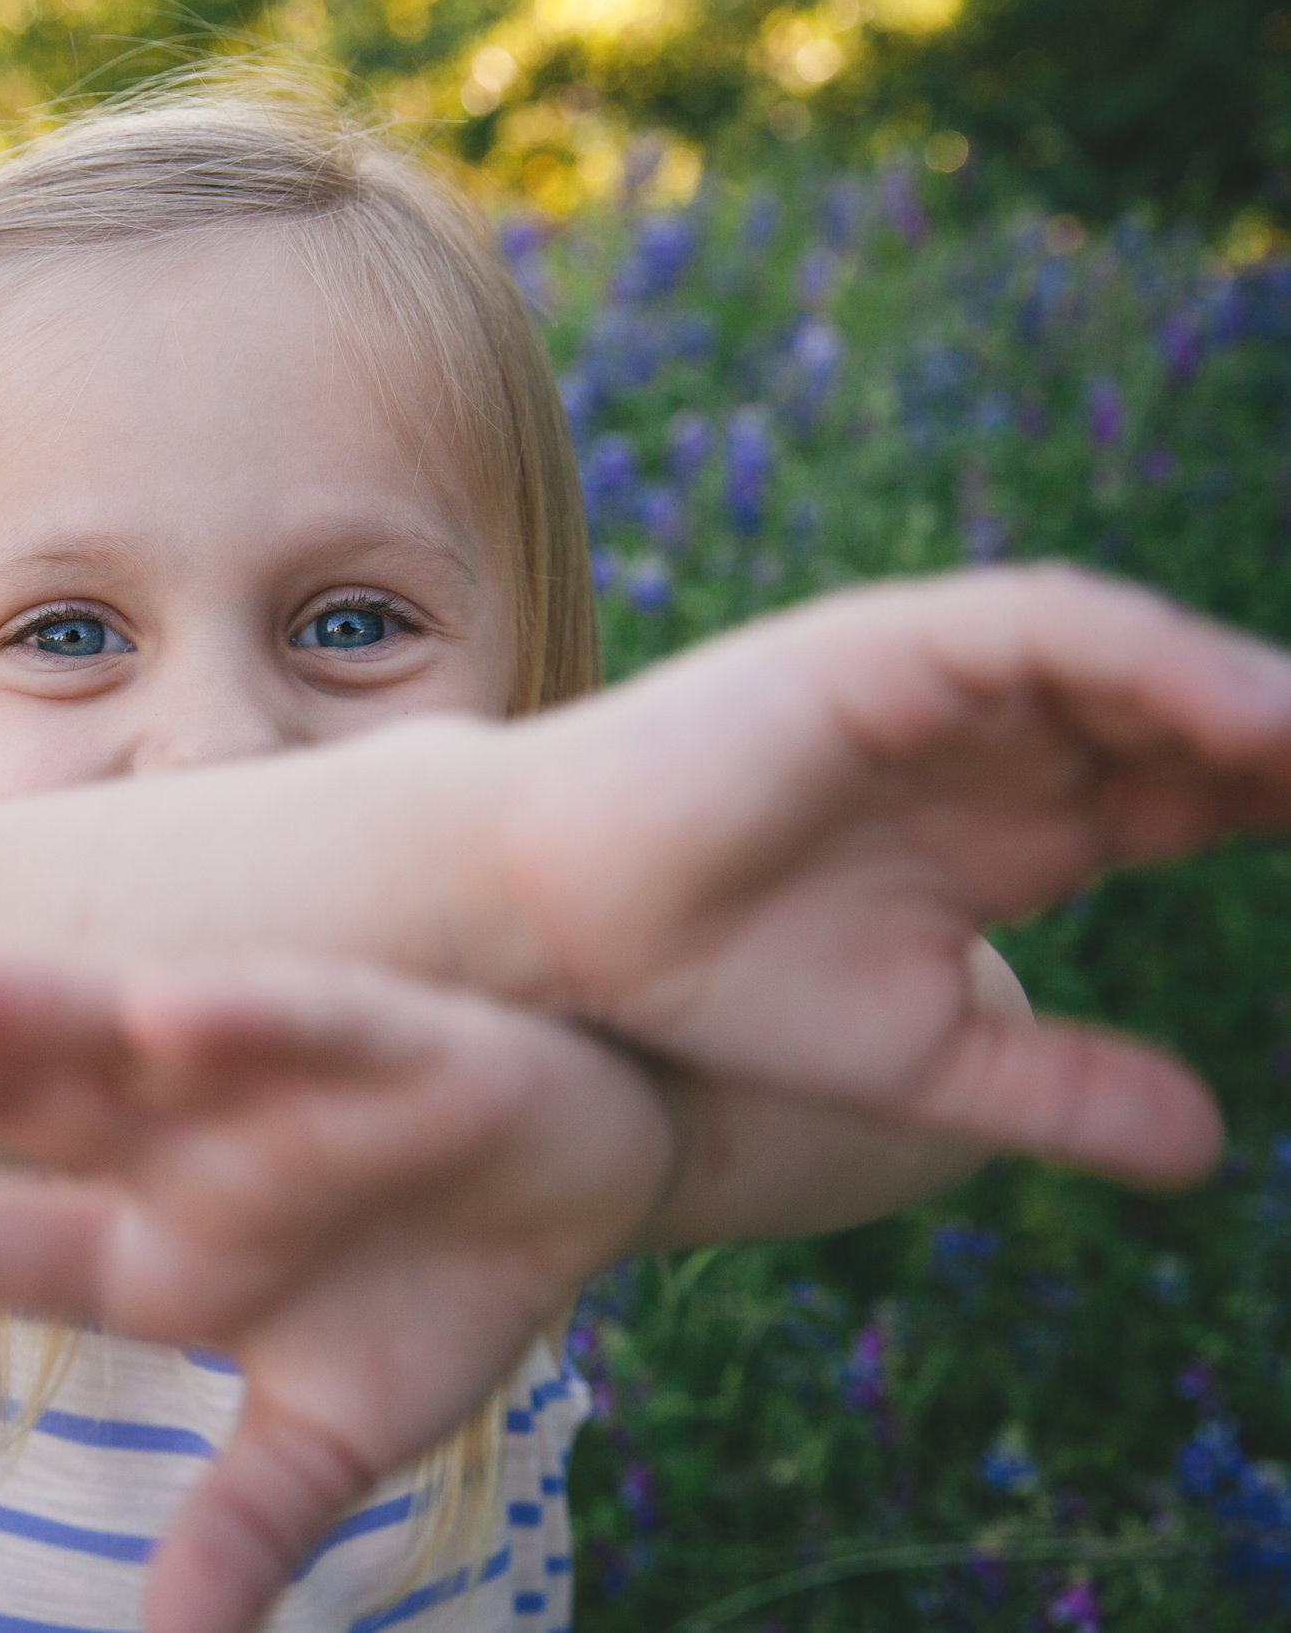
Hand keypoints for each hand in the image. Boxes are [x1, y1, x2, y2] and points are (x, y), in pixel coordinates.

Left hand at [0, 952, 672, 1632]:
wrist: (590, 1168)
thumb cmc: (443, 1277)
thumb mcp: (338, 1428)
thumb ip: (246, 1525)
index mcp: (155, 1244)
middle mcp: (181, 1146)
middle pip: (22, 1103)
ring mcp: (267, 1086)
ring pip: (119, 1037)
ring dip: (21, 1011)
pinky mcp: (379, 1046)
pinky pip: (293, 1026)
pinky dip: (231, 1022)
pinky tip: (155, 1014)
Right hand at [489, 564, 1290, 1184]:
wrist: (558, 924)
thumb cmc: (710, 980)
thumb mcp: (926, 1057)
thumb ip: (1063, 1089)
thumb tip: (1214, 1150)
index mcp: (1017, 822)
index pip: (1200, 791)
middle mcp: (998, 739)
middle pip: (1197, 714)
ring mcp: (943, 683)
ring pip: (1139, 659)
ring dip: (1256, 702)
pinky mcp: (882, 647)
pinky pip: (1048, 628)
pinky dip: (1153, 659)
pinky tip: (1246, 716)